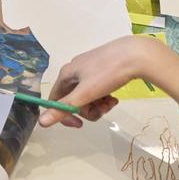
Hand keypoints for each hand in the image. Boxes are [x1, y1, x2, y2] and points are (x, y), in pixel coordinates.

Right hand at [38, 36, 168, 128]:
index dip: (64, 115)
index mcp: (66, 74)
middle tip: (102, 111)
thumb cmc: (108, 72)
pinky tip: (114, 97)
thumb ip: (63, 108)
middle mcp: (75, 70)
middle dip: (87, 110)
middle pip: (73, 99)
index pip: (55, 100)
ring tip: (111, 103)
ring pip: (87, 96)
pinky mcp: (102, 69)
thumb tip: (41, 122)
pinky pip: (97, 89)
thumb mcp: (85, 94)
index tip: (79, 124)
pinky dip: (104, 97)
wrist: (137, 54)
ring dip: (97, 105)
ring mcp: (89, 69)